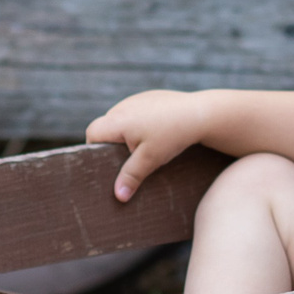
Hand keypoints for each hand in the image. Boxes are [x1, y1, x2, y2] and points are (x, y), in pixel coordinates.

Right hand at [85, 90, 206, 201]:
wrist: (201, 113)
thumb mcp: (150, 160)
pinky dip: (141, 123)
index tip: (108, 163)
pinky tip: (157, 133)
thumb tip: (118, 196)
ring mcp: (137, 100)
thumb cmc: (173, 136)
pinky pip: (137, 112)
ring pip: (122, 119)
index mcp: (118, 120)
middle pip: (106, 126)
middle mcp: (123, 106)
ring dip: (127, 133)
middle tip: (128, 159)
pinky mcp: (151, 97)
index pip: (92, 133)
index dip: (95, 149)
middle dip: (113, 144)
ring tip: (144, 147)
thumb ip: (131, 176)